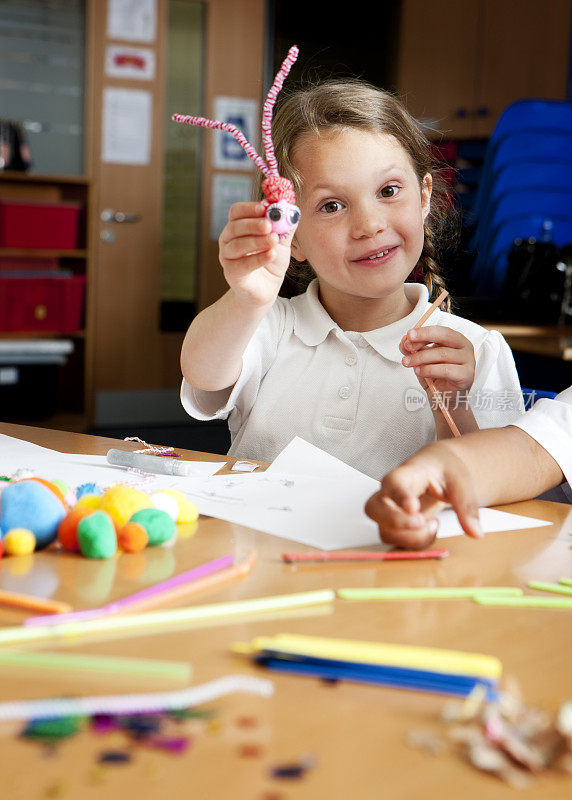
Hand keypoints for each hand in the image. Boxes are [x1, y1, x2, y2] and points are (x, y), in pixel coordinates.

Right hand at [219, 201, 297, 307]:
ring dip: (257, 241)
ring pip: (237, 245)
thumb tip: (292, 210)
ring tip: (274, 240)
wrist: (266, 289)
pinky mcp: (232, 274)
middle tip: (269, 224)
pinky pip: (242, 265)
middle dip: (253, 224)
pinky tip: (271, 254)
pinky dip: (258, 258)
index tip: (264, 207)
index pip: (236, 212)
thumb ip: (284, 226)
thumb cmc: (270, 262)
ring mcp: (227, 257)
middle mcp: (228, 240)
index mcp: (238, 227)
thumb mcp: (281, 241)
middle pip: (235, 226)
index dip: (248, 208)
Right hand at [364, 444, 482, 548]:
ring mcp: (389, 510)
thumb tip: (476, 533)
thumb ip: (467, 506)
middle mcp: (390, 492)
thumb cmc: (445, 470)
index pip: (393, 483)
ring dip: (410, 537)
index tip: (413, 507)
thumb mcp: (461, 482)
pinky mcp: (394, 525)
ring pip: (385, 531)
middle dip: (395, 522)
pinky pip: (396, 541)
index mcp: (405, 474)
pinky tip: (430, 528)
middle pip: (373, 509)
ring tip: (433, 524)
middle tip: (421, 522)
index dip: (399, 496)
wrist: (439, 469)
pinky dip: (415, 542)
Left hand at [400, 326, 475, 394]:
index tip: (409, 335)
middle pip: (445, 336)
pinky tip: (419, 371)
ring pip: (442, 353)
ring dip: (421, 357)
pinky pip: (445, 369)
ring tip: (409, 362)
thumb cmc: (437, 378)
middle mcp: (464, 348)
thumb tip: (404, 342)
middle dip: (424, 338)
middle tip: (408, 345)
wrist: (444, 399)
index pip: (441, 330)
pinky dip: (429, 370)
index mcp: (456, 340)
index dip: (424, 332)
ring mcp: (468, 361)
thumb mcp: (422, 360)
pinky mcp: (466, 375)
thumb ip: (414, 350)